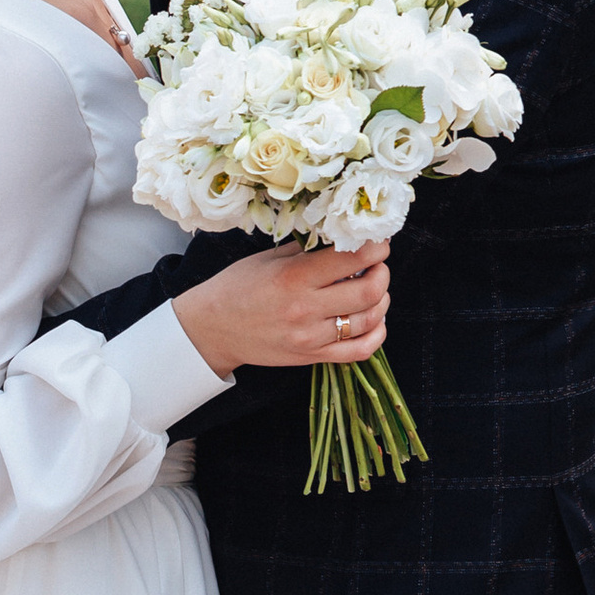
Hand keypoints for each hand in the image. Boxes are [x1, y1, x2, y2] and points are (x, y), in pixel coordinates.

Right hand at [173, 243, 390, 376]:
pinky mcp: (312, 357)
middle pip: (370, 290)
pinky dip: (376, 333)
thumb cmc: (237, 287)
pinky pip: (360, 351)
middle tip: (377, 265)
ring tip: (373, 289)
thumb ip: (308, 250)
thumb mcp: (268, 258)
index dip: (375, 247)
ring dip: (381, 300)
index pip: (353, 258)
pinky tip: (373, 319)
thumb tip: (344, 237)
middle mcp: (305, 309)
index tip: (376, 241)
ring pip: (370, 320)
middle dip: (382, 272)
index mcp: (294, 277)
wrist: (212, 329)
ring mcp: (311, 337)